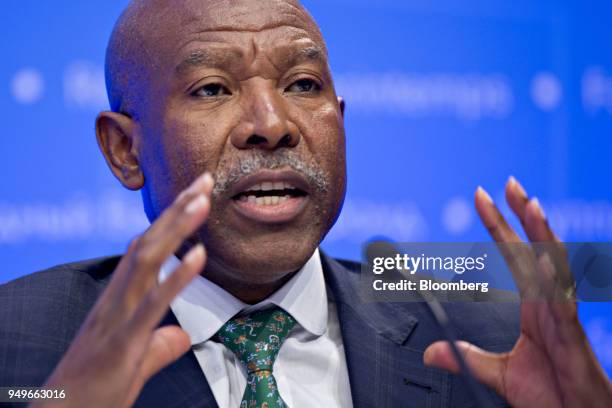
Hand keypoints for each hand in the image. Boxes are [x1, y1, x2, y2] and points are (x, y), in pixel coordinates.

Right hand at [32, 173, 213, 407]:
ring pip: (147, 261)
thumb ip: (160, 345)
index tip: (195, 194)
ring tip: (202, 201)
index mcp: (119, 299)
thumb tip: (181, 337)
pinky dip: (176, 276)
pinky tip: (198, 254)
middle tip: (204, 180)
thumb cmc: (96, 388)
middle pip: (148, 243)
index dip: (170, 220)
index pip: (146, 248)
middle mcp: (117, 299)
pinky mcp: (124, 341)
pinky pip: (153, 303)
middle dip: (177, 210)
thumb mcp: (135, 361)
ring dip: (176, 229)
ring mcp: (118, 316)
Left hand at [423, 177, 611, 406]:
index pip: (515, 254)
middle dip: (521, 214)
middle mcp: (548, 302)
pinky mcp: (571, 335)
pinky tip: (543, 256)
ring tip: (529, 203)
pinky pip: (562, 300)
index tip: (483, 198)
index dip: (500, 226)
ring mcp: (561, 314)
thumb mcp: (497, 373)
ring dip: (541, 234)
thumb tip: (432, 351)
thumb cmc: (551, 395)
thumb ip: (465, 357)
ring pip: (553, 266)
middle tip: (508, 182)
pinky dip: (553, 277)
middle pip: (535, 248)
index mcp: (534, 305)